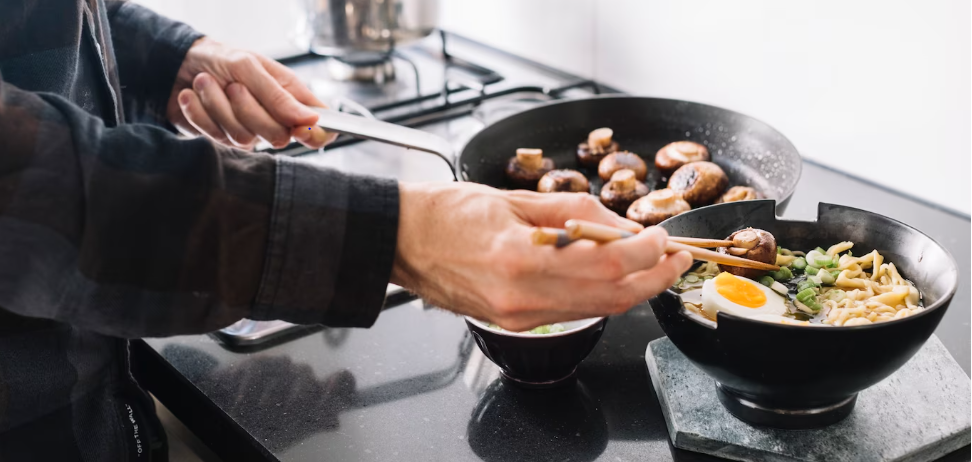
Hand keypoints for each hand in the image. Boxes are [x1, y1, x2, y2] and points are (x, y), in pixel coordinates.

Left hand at [167, 37, 336, 149]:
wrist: (179, 63)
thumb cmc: (222, 58)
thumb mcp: (250, 66)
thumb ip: (279, 96)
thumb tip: (311, 119)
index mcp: (293, 99)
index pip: (323, 129)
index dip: (317, 134)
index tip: (300, 128)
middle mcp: (275, 120)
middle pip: (279, 138)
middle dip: (249, 109)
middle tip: (233, 86)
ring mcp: (250, 133)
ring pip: (243, 138)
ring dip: (217, 104)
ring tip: (204, 81)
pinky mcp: (223, 139)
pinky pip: (215, 136)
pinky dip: (198, 111)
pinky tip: (191, 95)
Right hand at [391, 183, 693, 331]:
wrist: (400, 241)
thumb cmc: (446, 213)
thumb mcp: (515, 199)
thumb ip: (574, 214)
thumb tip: (621, 226)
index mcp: (522, 261)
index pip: (607, 264)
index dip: (646, 252)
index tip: (663, 235)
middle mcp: (522, 298)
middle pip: (611, 298)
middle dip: (653, 278)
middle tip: (677, 257)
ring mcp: (518, 316)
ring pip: (596, 311)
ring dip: (633, 289)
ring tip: (655, 265)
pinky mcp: (513, 322)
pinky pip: (571, 312)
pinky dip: (600, 294)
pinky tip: (611, 273)